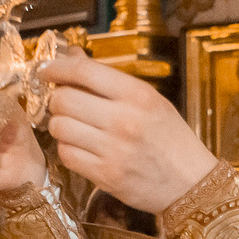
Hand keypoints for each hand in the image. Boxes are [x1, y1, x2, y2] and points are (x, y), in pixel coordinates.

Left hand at [37, 56, 218, 214]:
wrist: (191, 183)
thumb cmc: (170, 139)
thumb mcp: (150, 100)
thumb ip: (110, 80)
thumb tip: (71, 56)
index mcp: (137, 95)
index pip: (83, 71)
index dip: (56, 67)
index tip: (47, 70)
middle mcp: (124, 120)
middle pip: (64, 99)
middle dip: (56, 100)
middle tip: (63, 104)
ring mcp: (113, 149)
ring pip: (59, 127)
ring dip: (60, 125)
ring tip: (74, 127)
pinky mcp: (105, 175)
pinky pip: (66, 155)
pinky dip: (67, 149)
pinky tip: (80, 148)